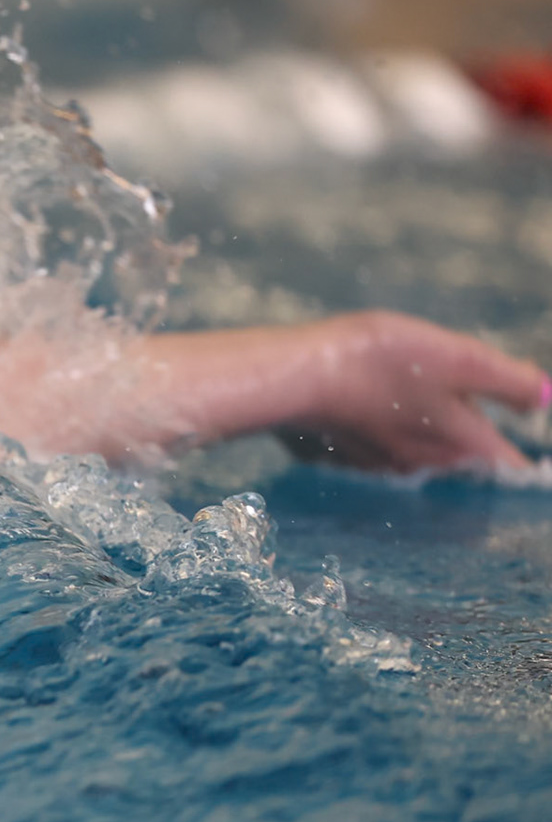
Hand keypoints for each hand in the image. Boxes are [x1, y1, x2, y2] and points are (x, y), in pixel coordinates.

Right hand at [274, 311, 548, 472]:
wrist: (295, 377)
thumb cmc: (381, 362)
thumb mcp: (460, 358)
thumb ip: (511, 382)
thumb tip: (548, 398)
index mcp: (459, 442)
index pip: (509, 463)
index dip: (527, 461)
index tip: (535, 463)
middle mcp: (421, 463)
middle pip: (462, 454)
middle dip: (469, 431)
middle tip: (464, 395)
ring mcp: (377, 463)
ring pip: (418, 450)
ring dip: (423, 430)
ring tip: (413, 394)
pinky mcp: (339, 455)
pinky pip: (374, 446)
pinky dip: (380, 429)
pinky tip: (366, 405)